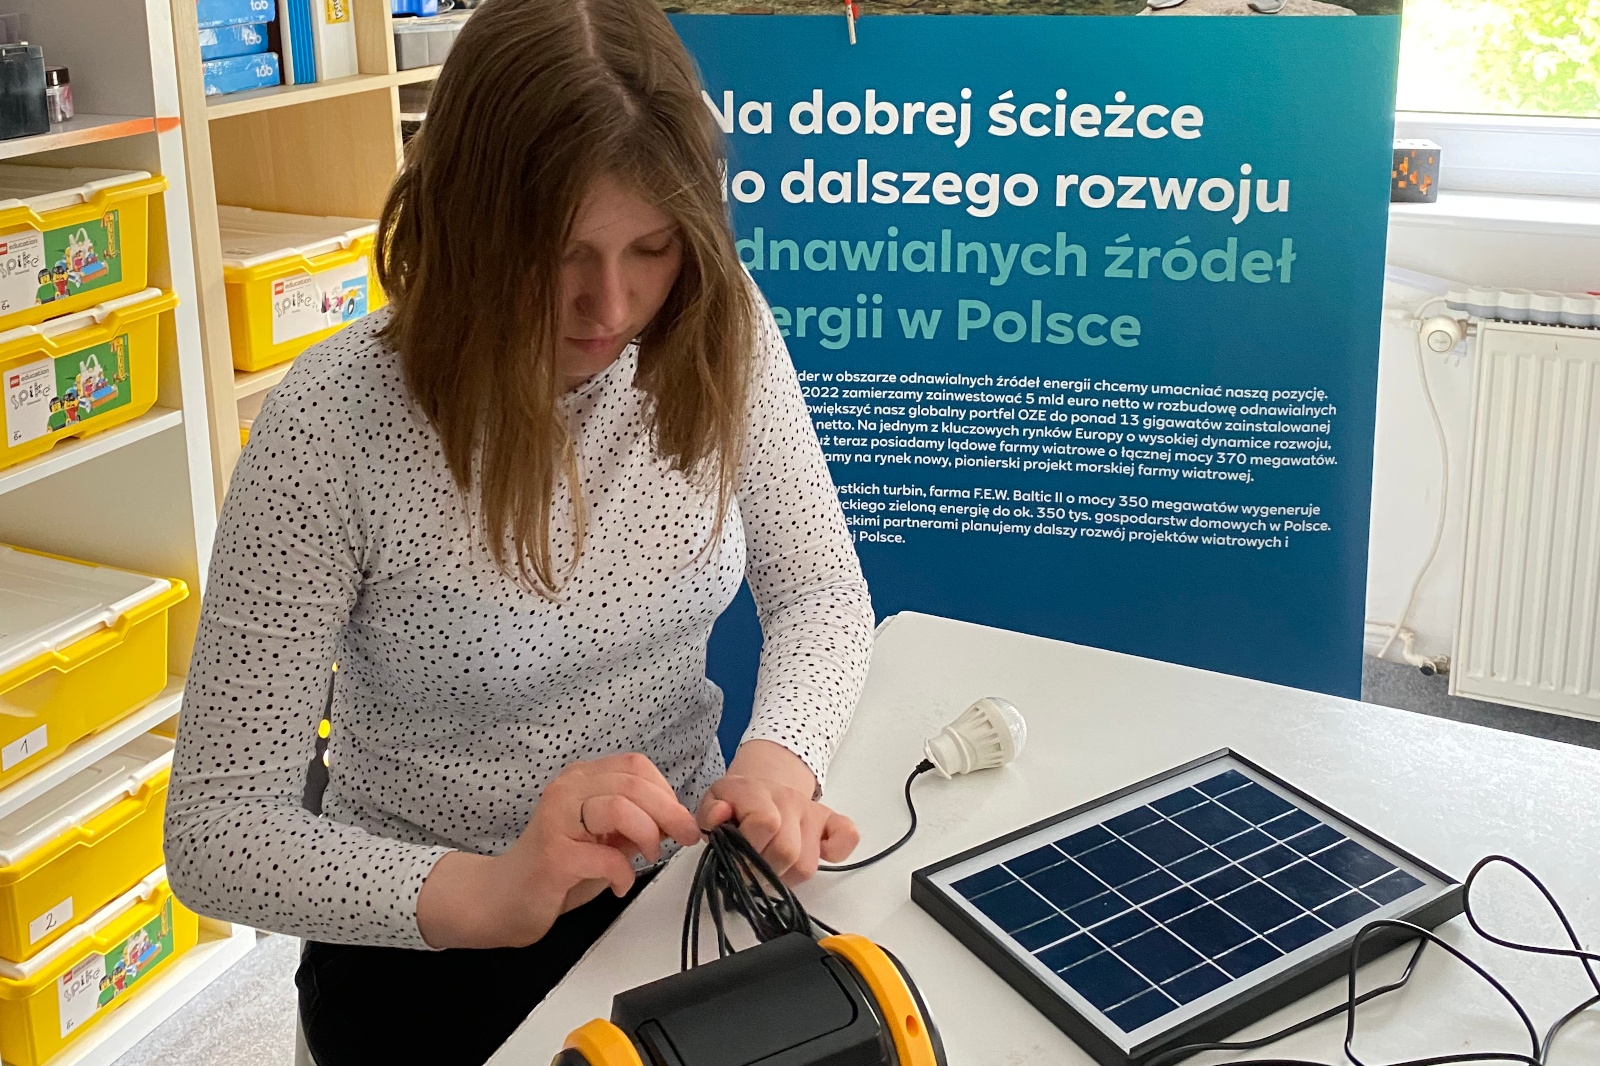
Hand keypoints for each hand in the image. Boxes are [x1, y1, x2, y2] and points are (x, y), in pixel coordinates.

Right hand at [416, 752, 699, 948]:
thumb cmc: (558, 868)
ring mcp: (557, 820)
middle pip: (633, 784)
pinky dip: (624, 873)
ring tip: (648, 856)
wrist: (502, 899)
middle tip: (684, 838)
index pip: (635, 766)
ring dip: (648, 834)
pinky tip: (620, 885)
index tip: (679, 820)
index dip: (666, 791)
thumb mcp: (605, 838)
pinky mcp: (554, 855)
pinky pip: (606, 857)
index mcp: (581, 779)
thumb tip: (676, 819)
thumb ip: (634, 823)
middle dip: (670, 813)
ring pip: (619, 807)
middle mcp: (567, 790)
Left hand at [698, 740, 858, 882]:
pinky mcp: (830, 822)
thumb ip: (709, 814)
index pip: (765, 823)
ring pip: (807, 864)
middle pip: (787, 851)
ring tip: (770, 867)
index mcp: (758, 793)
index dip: (747, 851)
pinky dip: (836, 852)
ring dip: (785, 876)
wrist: (759, 788)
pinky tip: (818, 854)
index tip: (733, 862)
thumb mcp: (712, 804)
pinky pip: (847, 836)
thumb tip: (720, 816)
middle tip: (749, 871)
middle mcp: (789, 800)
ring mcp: (812, 812)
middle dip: (763, 871)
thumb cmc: (734, 804)